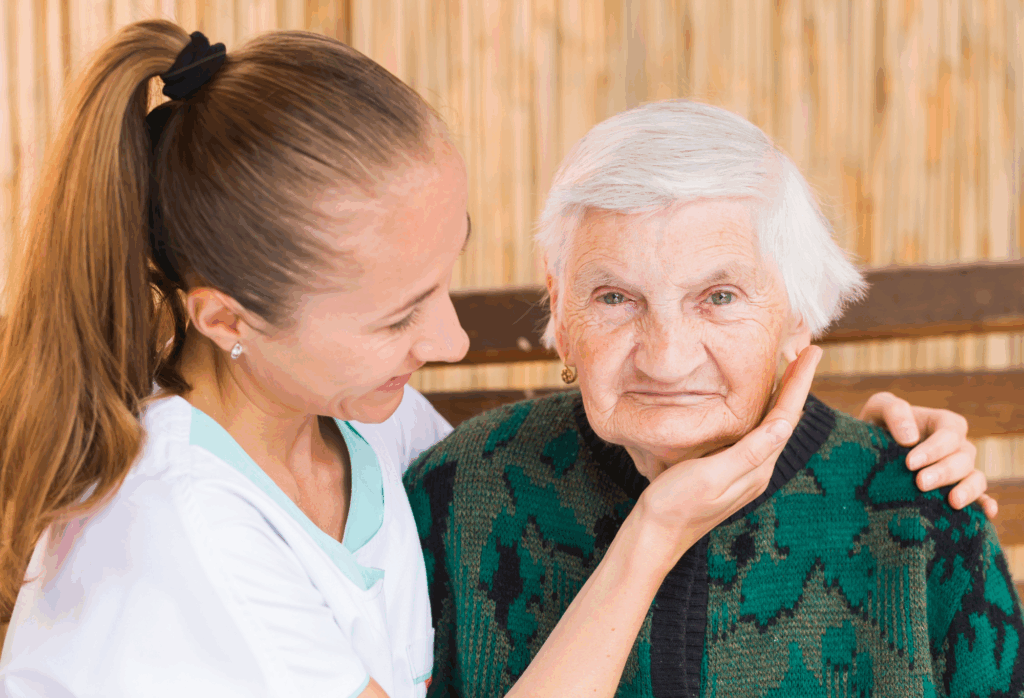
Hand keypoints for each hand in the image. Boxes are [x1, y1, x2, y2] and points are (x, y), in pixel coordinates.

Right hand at [635, 345, 822, 566]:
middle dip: (796, 385)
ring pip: (771, 425)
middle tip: (805, 352)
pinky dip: (761, 410)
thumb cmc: (675, 505)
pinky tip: (754, 402)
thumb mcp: (711, 476)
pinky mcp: (727, 471)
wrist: (654, 535)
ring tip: (788, 368)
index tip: (812, 352)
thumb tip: (785, 425)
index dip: (799, 382)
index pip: (786, 417)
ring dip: (781, 396)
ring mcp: (743, 472)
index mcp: (757, 468)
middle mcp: (756, 469)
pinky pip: (754, 433)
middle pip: (784, 419)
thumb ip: (749, 453)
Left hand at [858, 393, 994, 519]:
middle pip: (963, 458)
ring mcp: (960, 470)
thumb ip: (894, 411)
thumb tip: (910, 438)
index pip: (950, 433)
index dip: (934, 448)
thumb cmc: (877, 425)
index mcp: (943, 423)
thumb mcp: (879, 407)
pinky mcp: (956, 491)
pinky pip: (980, 498)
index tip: (909, 463)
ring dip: (968, 490)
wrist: (868, 451)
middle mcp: (957, 447)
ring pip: (976, 478)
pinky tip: (988, 512)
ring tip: (953, 502)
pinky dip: (986, 504)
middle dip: (944, 472)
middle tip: (920, 483)